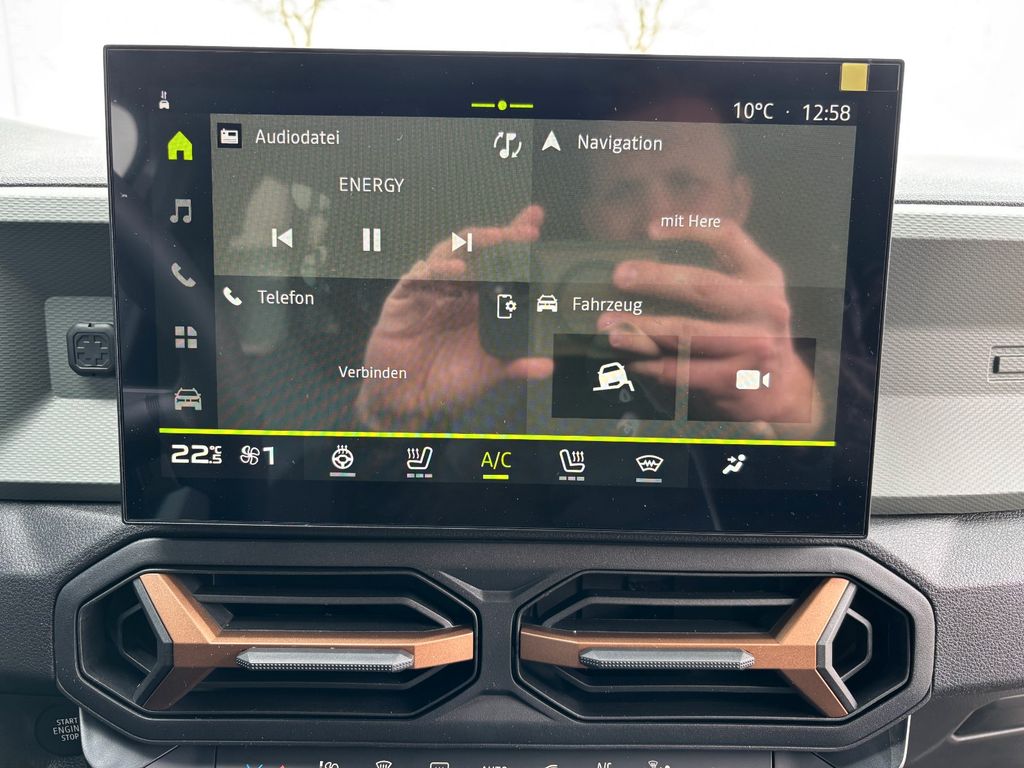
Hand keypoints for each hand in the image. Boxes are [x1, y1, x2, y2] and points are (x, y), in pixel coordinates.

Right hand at [356, 205, 552, 429]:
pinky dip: (438, 268)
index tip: (537, 220)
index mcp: (479, 300)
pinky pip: (421, 275)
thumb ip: (515, 366)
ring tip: (499, 240)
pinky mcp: (406, 296)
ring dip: (476, 243)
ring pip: (451, 252)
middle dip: (504, 235)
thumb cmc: (446, 382)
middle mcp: (458, 288)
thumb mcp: (487, 373)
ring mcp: (431, 288)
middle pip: (480, 250)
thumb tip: (548, 366)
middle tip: (527, 231)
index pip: (501, 263)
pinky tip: (457, 268)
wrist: (405, 399)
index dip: (516, 240)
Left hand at [597, 220, 821, 435]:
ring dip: (641, 329)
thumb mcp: (746, 296)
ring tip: (610, 327)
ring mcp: (754, 345)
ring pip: (686, 333)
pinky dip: (649, 365)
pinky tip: (629, 360)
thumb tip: (643, 263)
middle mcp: (766, 307)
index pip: (728, 238)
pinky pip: (681, 371)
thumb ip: (714, 274)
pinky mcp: (735, 379)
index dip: (689, 228)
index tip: (650, 230)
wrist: (778, 390)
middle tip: (619, 276)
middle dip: (655, 279)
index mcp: (764, 276)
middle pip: (703, 285)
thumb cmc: (746, 333)